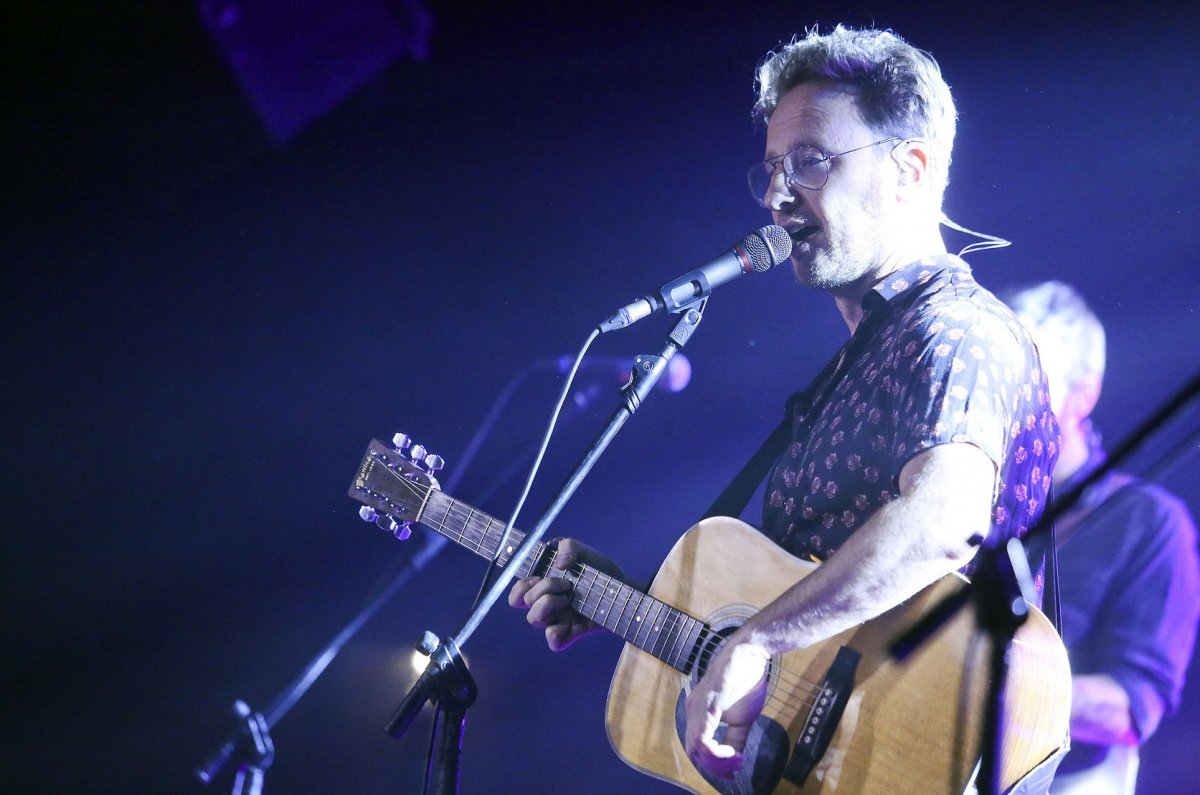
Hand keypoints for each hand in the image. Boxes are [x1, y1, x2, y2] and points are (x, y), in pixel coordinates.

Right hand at [507, 538, 623, 651]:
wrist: (624, 587)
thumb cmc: (599, 570)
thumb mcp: (584, 552)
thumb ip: (568, 546)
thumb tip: (560, 563)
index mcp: (544, 587)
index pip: (517, 593)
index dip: (521, 586)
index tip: (539, 576)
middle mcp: (547, 604)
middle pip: (525, 602)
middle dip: (543, 588)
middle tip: (567, 583)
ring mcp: (558, 619)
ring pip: (534, 620)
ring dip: (548, 604)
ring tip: (569, 598)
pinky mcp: (572, 633)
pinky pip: (554, 643)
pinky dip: (555, 633)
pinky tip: (569, 622)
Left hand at [683, 636, 769, 779]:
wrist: (750, 654)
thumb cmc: (745, 681)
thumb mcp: (742, 718)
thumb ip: (735, 739)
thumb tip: (735, 760)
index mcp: (697, 713)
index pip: (696, 748)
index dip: (713, 765)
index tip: (733, 770)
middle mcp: (691, 710)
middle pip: (694, 752)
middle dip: (715, 767)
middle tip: (735, 769)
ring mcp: (697, 707)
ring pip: (696, 749)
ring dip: (717, 762)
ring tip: (737, 760)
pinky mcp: (707, 705)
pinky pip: (703, 739)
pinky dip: (717, 752)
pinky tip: (732, 753)